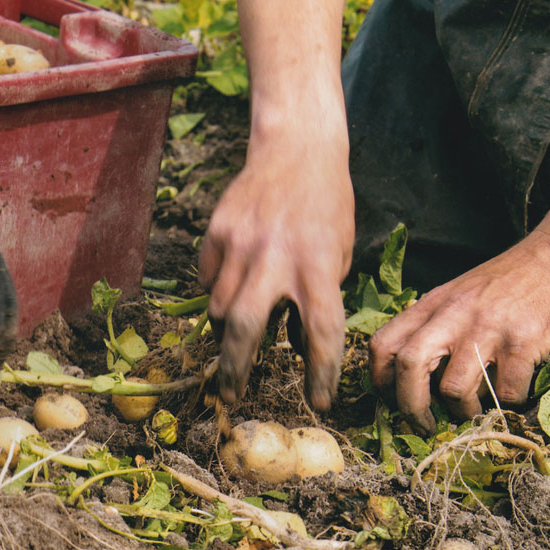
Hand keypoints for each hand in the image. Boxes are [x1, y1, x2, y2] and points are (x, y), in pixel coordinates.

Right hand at [200, 130, 352, 409]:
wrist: (297, 147)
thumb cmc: (327, 205)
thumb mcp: (339, 254)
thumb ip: (317, 297)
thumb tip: (294, 344)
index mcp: (318, 266)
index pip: (321, 333)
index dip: (320, 374)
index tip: (318, 402)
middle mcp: (276, 258)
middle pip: (244, 328)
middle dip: (235, 369)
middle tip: (232, 397)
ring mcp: (241, 244)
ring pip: (219, 307)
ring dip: (226, 332)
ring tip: (233, 343)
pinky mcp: (217, 232)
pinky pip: (210, 279)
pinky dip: (219, 292)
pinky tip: (232, 286)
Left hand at [369, 231, 549, 432]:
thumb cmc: (503, 283)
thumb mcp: (455, 295)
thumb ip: (432, 326)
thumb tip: (411, 377)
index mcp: (431, 305)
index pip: (384, 344)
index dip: (380, 379)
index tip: (391, 400)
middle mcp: (453, 316)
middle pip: (410, 366)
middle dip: (411, 406)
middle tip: (424, 425)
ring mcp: (488, 329)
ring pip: (455, 387)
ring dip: (462, 412)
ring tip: (472, 412)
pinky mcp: (523, 342)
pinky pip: (505, 391)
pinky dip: (506, 403)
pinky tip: (510, 395)